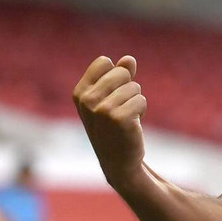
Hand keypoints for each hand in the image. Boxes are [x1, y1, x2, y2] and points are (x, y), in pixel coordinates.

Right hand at [72, 55, 146, 189]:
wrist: (118, 160)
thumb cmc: (114, 127)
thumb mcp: (110, 98)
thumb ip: (119, 76)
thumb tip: (129, 59)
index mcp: (80, 92)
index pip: (104, 62)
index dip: (116, 75)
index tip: (111, 95)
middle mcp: (87, 99)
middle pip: (122, 73)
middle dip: (128, 89)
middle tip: (121, 109)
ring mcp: (101, 109)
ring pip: (135, 87)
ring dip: (136, 102)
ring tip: (125, 119)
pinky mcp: (119, 118)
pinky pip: (141, 100)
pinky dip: (141, 112)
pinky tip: (131, 126)